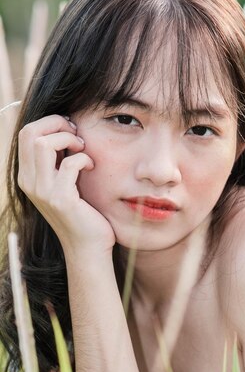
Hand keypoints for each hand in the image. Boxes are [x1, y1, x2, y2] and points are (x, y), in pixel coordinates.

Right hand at [17, 115, 115, 256]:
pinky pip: (70, 163)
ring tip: (83, 149)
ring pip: (44, 143)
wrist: (87, 248)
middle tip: (77, 133)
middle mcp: (29, 183)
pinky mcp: (61, 199)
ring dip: (68, 138)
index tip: (70, 129)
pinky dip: (84, 159)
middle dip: (56, 124)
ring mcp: (43, 191)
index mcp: (27, 177)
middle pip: (30, 133)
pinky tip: (91, 168)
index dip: (49, 123)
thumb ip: (57, 162)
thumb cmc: (81, 214)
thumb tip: (65, 129)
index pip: (26, 134)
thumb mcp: (62, 184)